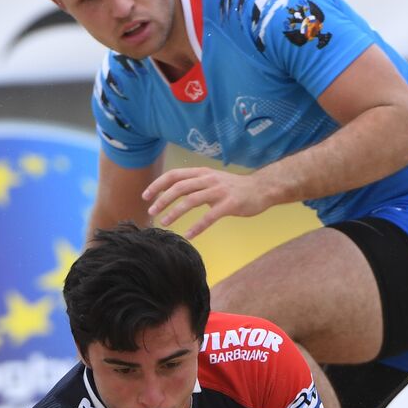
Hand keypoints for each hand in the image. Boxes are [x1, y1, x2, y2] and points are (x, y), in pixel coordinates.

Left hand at [143, 167, 267, 239]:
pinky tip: (188, 235)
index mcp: (202, 173)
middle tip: (151, 212)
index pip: (174, 175)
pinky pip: (209, 217)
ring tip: (164, 223)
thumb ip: (195, 184)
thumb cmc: (235, 188)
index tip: (146, 197)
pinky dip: (197, 227)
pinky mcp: (229, 205)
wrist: (261, 189)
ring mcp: (219, 191)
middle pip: (179, 187)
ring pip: (191, 201)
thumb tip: (174, 191)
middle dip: (162, 200)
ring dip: (175, 212)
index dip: (158, 185)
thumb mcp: (212, 180)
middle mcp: (208, 179)